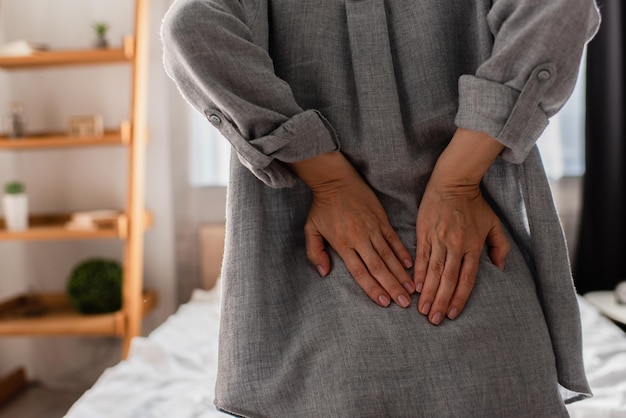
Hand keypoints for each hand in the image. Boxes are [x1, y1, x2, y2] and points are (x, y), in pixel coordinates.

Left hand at [289, 152, 414, 307]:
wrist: (335, 180)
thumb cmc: (322, 207)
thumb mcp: (310, 229)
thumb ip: (315, 252)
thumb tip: (323, 273)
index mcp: (343, 244)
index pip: (360, 271)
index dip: (372, 288)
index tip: (384, 302)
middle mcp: (360, 238)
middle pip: (378, 267)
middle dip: (392, 286)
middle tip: (405, 303)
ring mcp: (372, 228)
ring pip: (389, 255)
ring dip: (401, 273)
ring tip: (411, 289)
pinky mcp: (381, 219)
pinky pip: (394, 239)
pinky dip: (402, 252)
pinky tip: (411, 265)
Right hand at [413, 128, 509, 324]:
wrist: (452, 182)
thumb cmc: (474, 204)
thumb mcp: (493, 224)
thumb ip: (499, 247)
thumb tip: (500, 269)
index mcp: (473, 246)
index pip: (466, 279)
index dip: (459, 299)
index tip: (452, 315)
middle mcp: (456, 245)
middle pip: (448, 280)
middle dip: (441, 302)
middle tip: (434, 320)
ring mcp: (439, 239)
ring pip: (433, 272)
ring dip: (428, 293)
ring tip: (421, 310)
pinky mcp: (424, 232)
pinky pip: (421, 257)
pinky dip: (418, 273)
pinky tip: (415, 287)